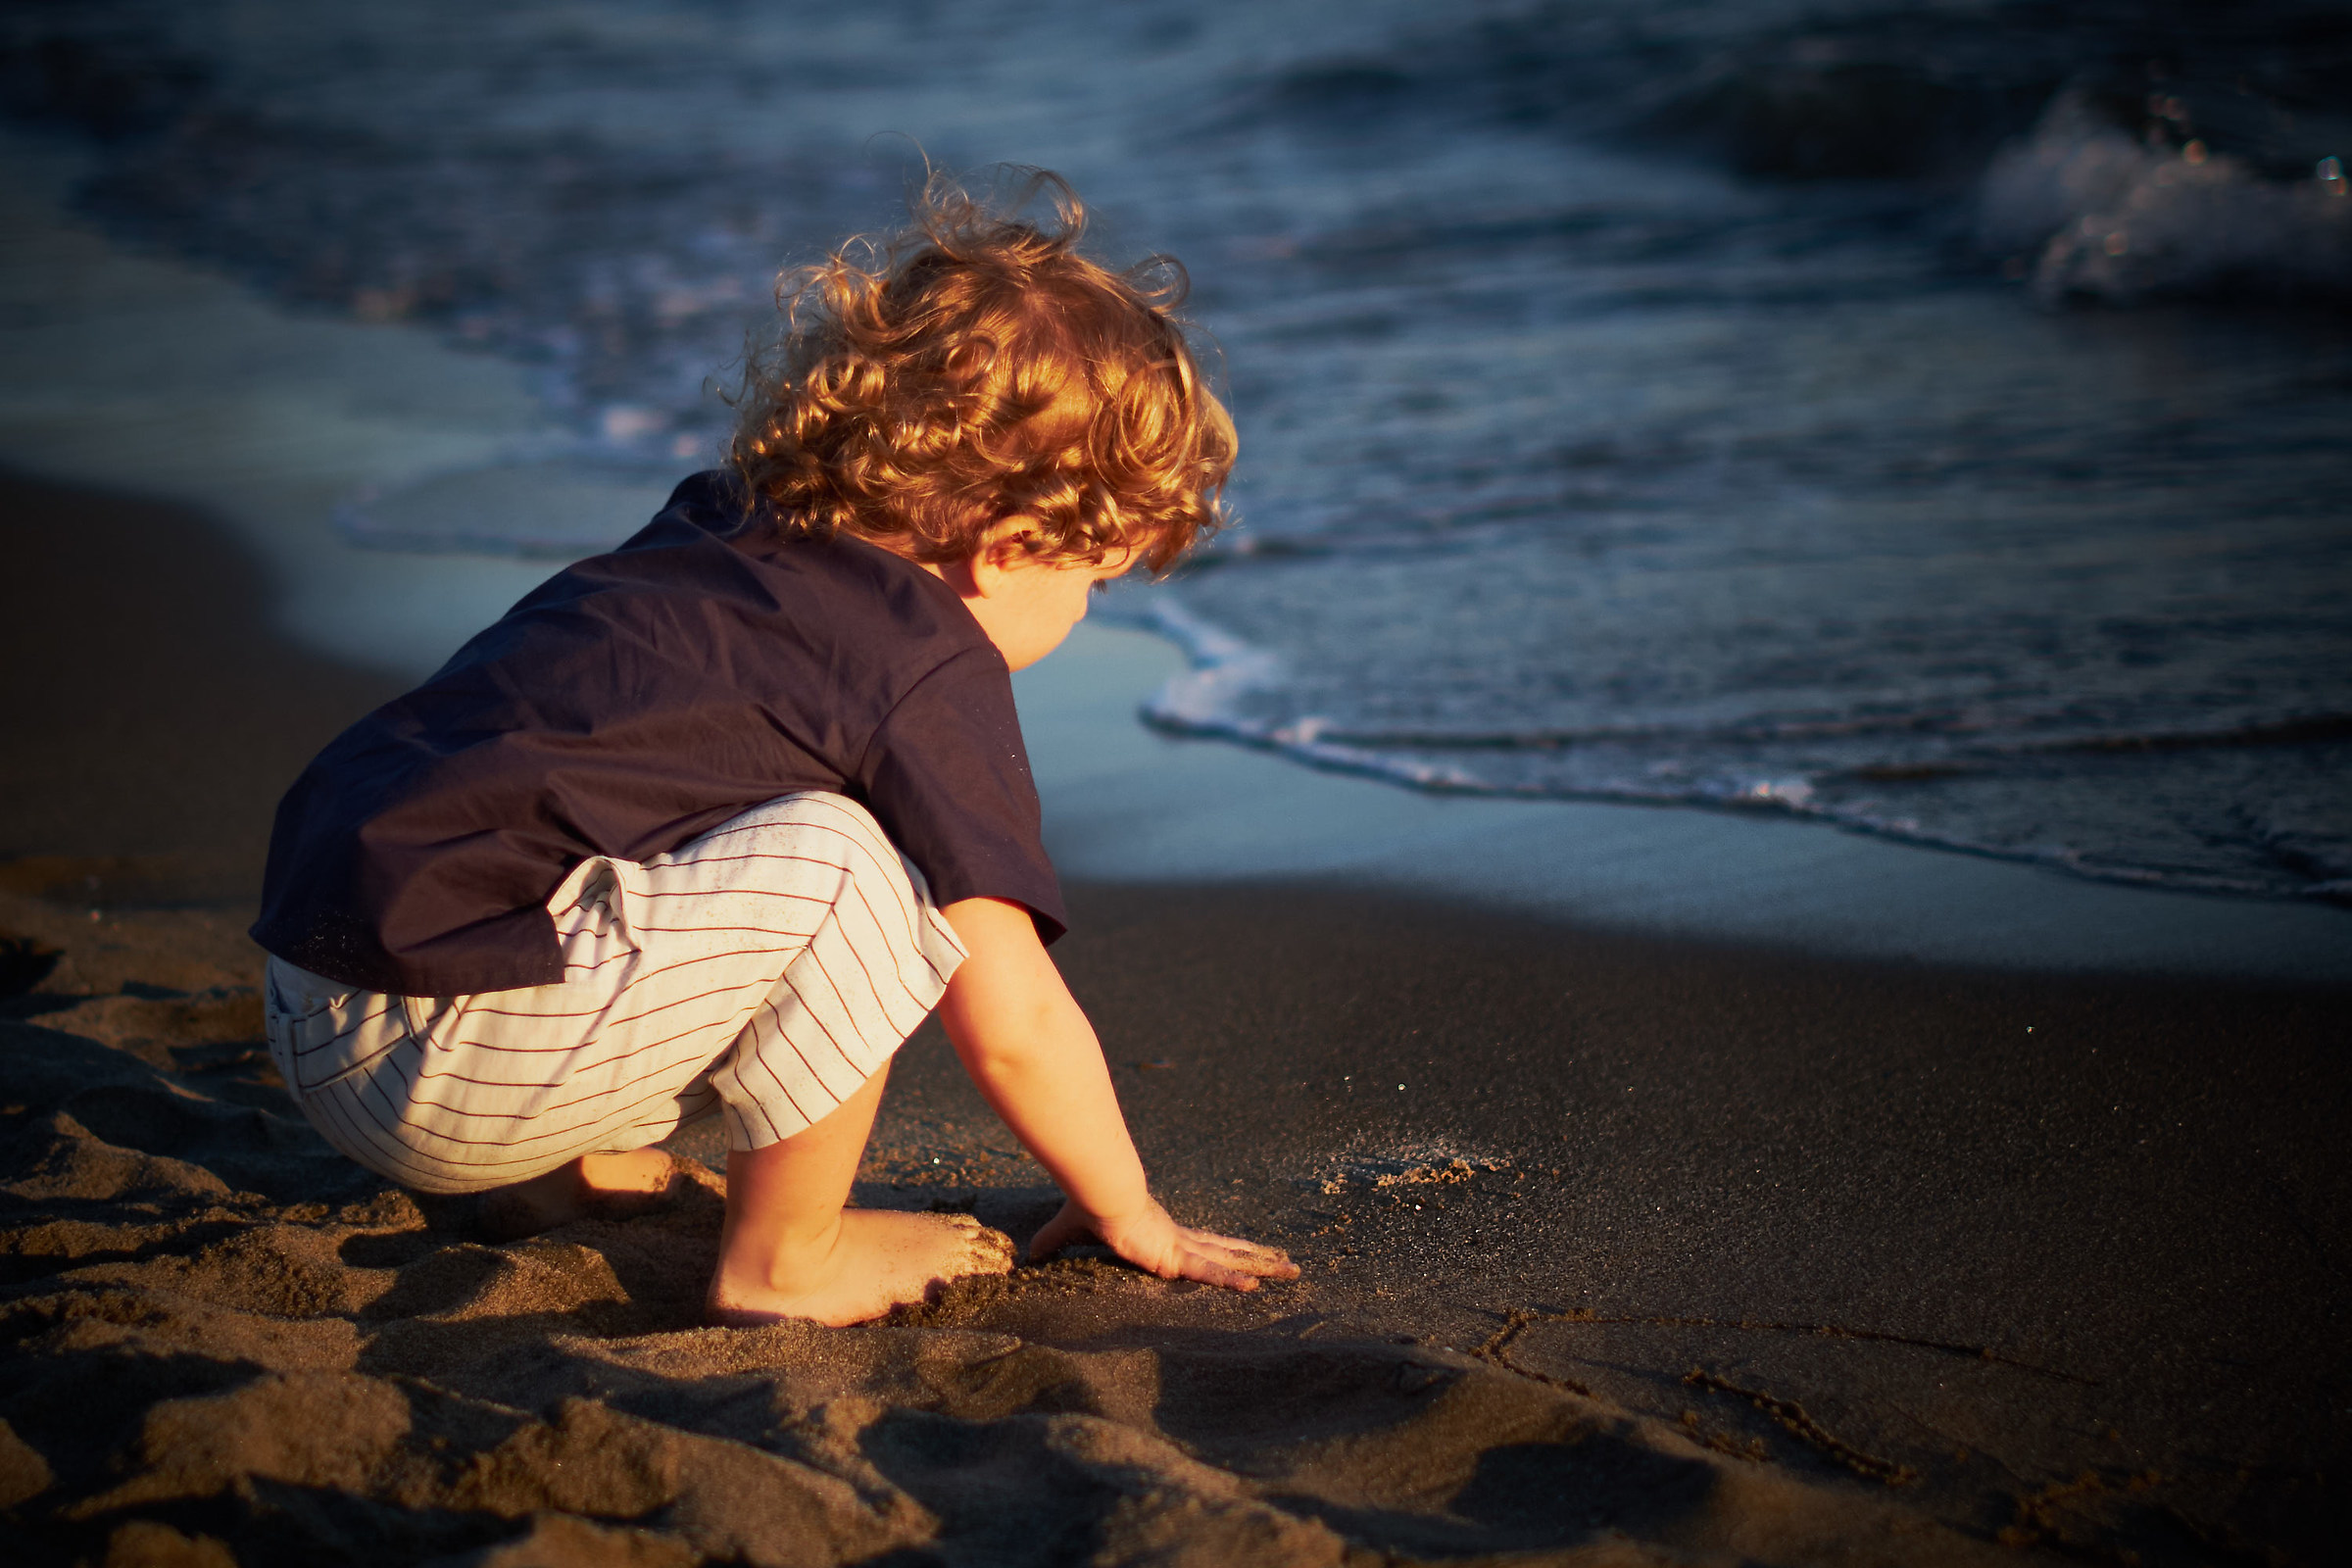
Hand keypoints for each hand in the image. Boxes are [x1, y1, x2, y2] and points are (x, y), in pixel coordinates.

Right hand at [1028, 1195, 1299, 1290]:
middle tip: (1291, 1265)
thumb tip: (1026, 1253)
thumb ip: (1054, 1244)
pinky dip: (1231, 1279)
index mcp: (1163, 1233)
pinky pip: (1208, 1272)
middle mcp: (1180, 1238)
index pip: (1202, 1246)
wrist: (1096, 1190)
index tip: (1247, 1256)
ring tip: (1295, 1271)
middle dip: (1260, 1258)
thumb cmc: (1088, 1205)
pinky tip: (1256, 1287)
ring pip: (1231, 1259)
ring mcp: (1181, 1245)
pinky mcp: (1174, 1254)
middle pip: (1228, 1251)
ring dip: (1263, 1266)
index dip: (1225, 1252)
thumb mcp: (1070, 1231)